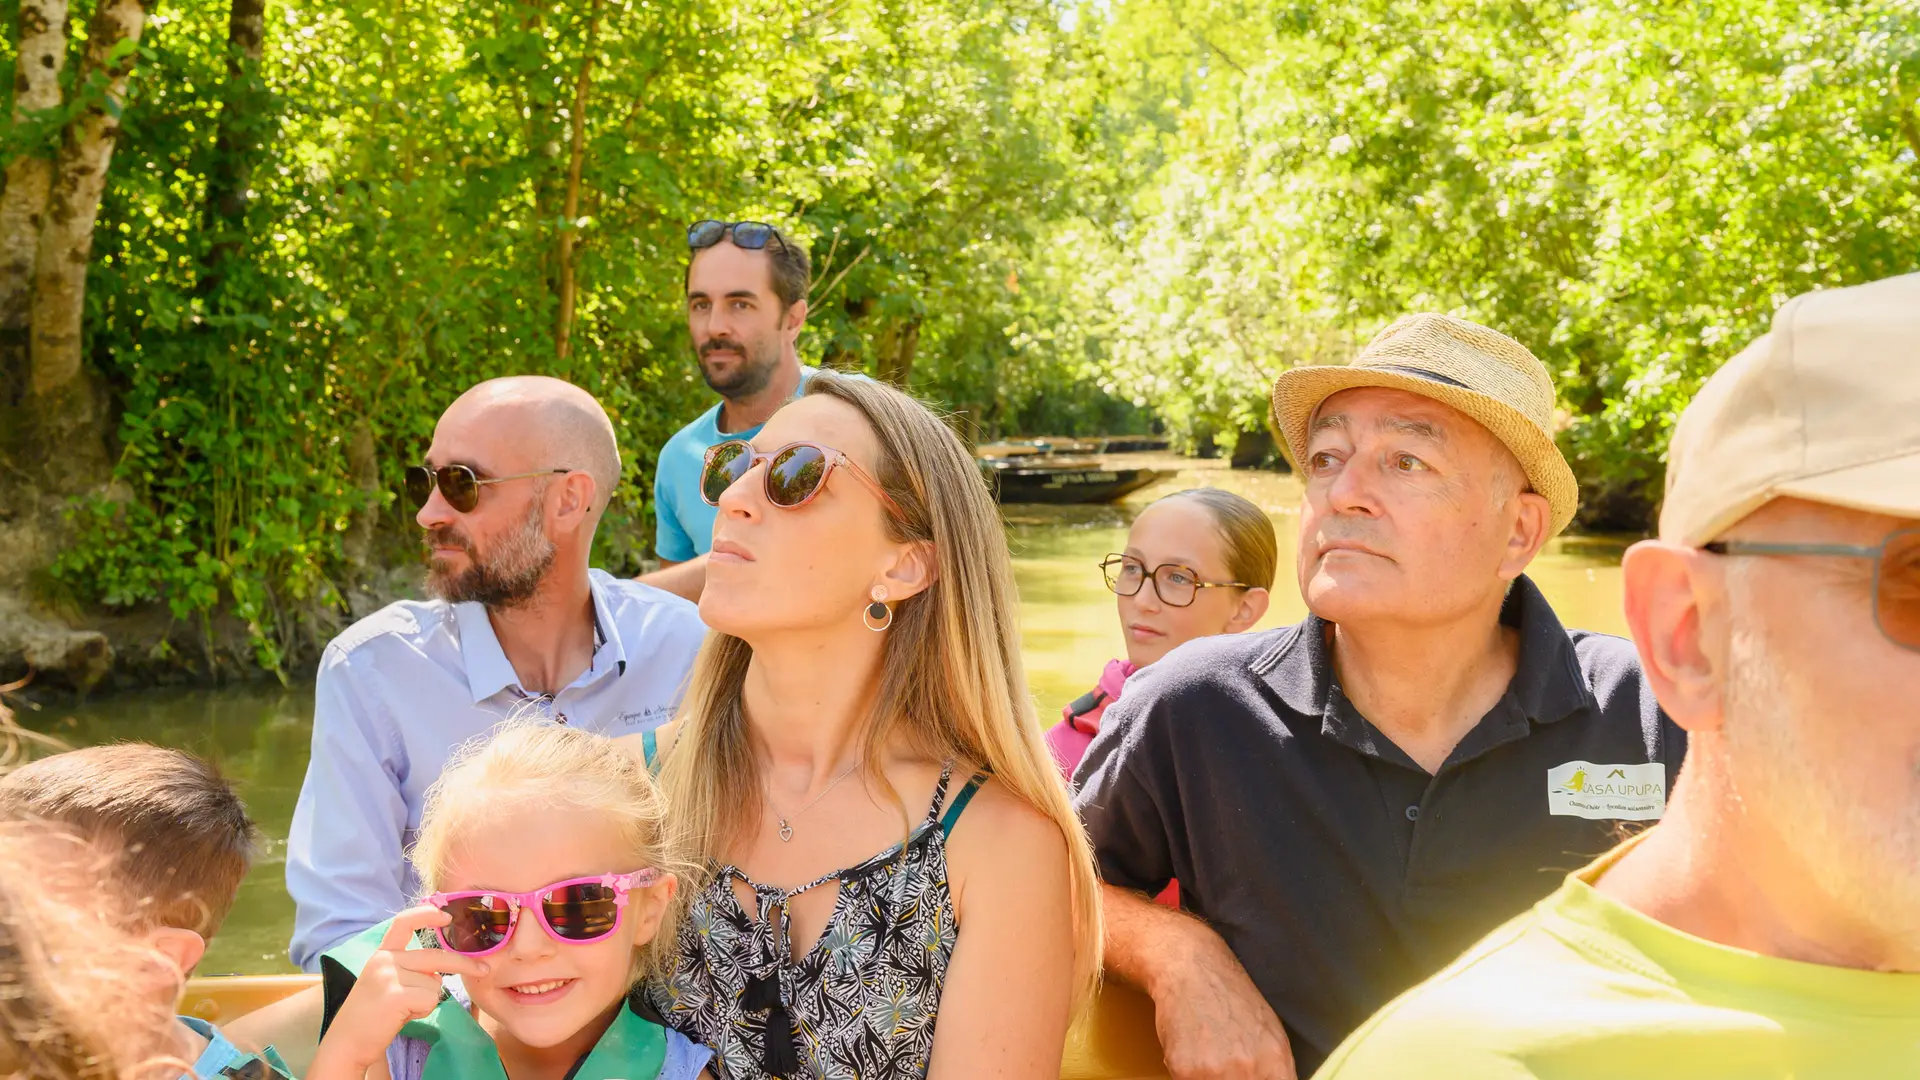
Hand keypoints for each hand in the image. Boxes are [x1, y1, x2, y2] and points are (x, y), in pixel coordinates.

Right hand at [308, 907, 489, 1077]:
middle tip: (483, 969)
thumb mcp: (386, 982)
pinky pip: (430, 997)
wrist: (346, 1042)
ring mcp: (388, 976)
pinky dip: (424, 1009)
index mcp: (382, 954)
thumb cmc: (371, 1015)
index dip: (427, 915)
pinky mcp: (395, 994)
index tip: (447, 915)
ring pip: (435, 982)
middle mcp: (384, 960)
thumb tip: (441, 969)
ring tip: (404, 1009)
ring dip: (427, 999)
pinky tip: (403, 1015)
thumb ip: (408, 969)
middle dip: (464, 963)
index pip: (403, 922)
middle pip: (435, 956)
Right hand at [1148, 935, 1295, 1079]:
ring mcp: (1218, 1072)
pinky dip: (1186, 1073)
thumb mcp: (1270, 1033)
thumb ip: (1275, 1070)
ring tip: (1206, 1057)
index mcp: (1277, 1062)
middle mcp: (1250, 1070)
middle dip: (1231, 1079)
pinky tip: (1189, 1051)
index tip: (1251, 1076)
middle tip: (1223, 1064)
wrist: (1193, 969)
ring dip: (1206, 1077)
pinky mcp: (1186, 1071)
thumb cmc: (1229, 997)